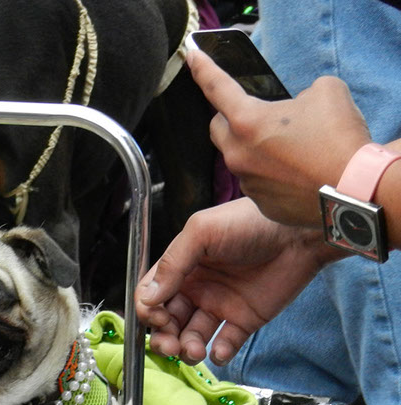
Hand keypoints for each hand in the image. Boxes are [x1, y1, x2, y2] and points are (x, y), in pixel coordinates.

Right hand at [135, 198, 337, 364]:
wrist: (298, 232)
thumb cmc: (250, 222)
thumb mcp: (201, 232)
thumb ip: (172, 263)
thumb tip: (148, 298)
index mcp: (181, 268)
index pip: (151, 296)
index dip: (148, 312)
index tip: (157, 318)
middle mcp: (196, 289)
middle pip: (167, 322)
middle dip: (164, 338)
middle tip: (171, 346)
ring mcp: (220, 306)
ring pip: (192, 337)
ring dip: (187, 349)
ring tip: (195, 350)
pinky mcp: (245, 320)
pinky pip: (225, 344)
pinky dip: (219, 353)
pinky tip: (219, 351)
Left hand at [188, 49, 371, 226]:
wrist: (354, 191)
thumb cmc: (340, 139)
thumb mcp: (326, 92)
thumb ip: (302, 93)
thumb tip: (298, 108)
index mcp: (247, 121)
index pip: (216, 88)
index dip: (202, 69)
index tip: (192, 57)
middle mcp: (238, 154)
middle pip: (218, 129)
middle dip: (230, 118)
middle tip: (256, 115)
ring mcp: (248, 182)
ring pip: (240, 158)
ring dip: (256, 149)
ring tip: (292, 148)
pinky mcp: (261, 204)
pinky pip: (259, 183)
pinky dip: (272, 174)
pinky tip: (299, 173)